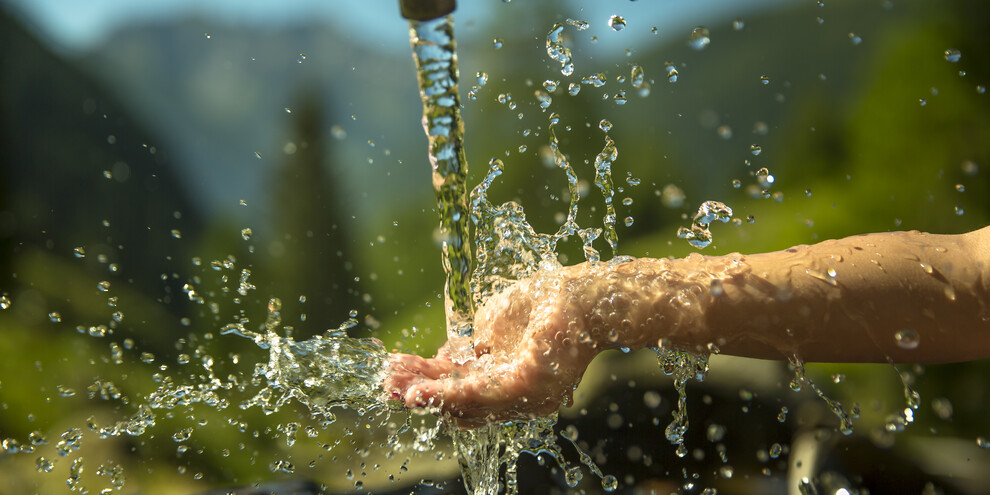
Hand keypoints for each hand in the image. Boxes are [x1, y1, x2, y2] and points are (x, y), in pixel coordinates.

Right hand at [385, 264, 599, 426]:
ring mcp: (521, 395)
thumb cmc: (544, 302)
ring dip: (428, 396)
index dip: (422, 379)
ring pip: (464, 404)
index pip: (456, 385)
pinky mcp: (527, 386)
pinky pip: (481, 395)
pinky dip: (447, 394)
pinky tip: (422, 390)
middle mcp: (511, 395)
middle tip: (387, 386)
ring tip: (398, 391)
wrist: (583, 295)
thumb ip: (466, 346)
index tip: (391, 371)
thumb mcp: (491, 324)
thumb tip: (439, 358)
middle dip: (419, 392)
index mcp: (501, 378)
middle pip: (456, 403)